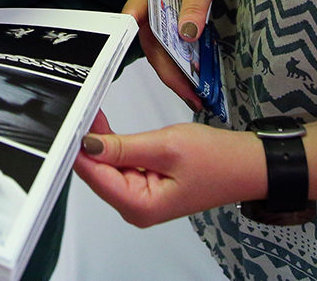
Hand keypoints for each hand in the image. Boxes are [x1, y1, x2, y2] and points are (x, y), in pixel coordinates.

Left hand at [72, 111, 262, 226]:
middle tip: (80, 109)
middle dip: (88, 143)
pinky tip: (106, 127)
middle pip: (98, 173)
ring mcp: (141, 198)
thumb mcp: (166, 147)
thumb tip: (88, 145)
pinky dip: (114, 146)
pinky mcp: (146, 186)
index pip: (95, 176)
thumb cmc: (217, 160)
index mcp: (140, 206)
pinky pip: (121, 165)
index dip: (79, 148)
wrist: (248, 165)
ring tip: (91, 113)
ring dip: (101, 142)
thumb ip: (124, 147)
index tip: (69, 122)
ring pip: (107, 167)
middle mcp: (137, 207)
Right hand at [125, 0, 220, 110]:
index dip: (142, 45)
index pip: (136, 20)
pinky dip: (181, 64)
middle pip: (151, 46)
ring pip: (159, 50)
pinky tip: (194, 78)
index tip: (152, 65)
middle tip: (190, 95)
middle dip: (168, 73)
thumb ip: (193, 4)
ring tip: (194, 95)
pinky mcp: (168, 23)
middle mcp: (147, 8)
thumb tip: (187, 34)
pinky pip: (170, 47)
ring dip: (174, 73)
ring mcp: (157, 17)